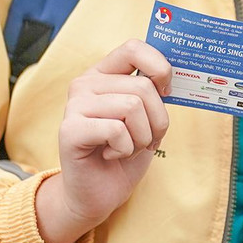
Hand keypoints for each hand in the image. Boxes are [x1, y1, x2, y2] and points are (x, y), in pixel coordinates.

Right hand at [35, 39, 170, 242]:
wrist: (97, 194)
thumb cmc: (124, 152)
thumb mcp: (146, 116)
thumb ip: (153, 91)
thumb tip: (173, 74)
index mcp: (104, 74)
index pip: (134, 48)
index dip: (159, 67)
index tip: (166, 92)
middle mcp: (85, 83)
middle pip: (143, 87)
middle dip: (157, 121)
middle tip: (143, 140)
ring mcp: (74, 105)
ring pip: (133, 107)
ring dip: (141, 138)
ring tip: (124, 148)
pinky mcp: (69, 130)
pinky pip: (117, 130)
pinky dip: (125, 148)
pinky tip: (109, 154)